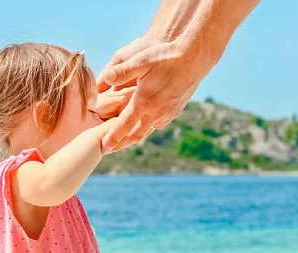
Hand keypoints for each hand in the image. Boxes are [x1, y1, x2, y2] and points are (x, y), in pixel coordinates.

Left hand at [97, 37, 213, 153]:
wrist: (195, 58)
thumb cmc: (166, 57)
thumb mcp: (140, 61)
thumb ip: (120, 72)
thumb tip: (102, 80)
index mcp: (145, 102)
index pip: (124, 126)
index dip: (113, 138)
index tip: (104, 148)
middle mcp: (157, 112)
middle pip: (136, 135)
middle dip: (122, 143)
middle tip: (110, 149)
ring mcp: (168, 113)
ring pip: (148, 130)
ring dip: (136, 136)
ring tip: (125, 139)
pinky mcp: (176, 110)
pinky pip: (159, 123)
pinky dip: (148, 127)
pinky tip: (144, 124)